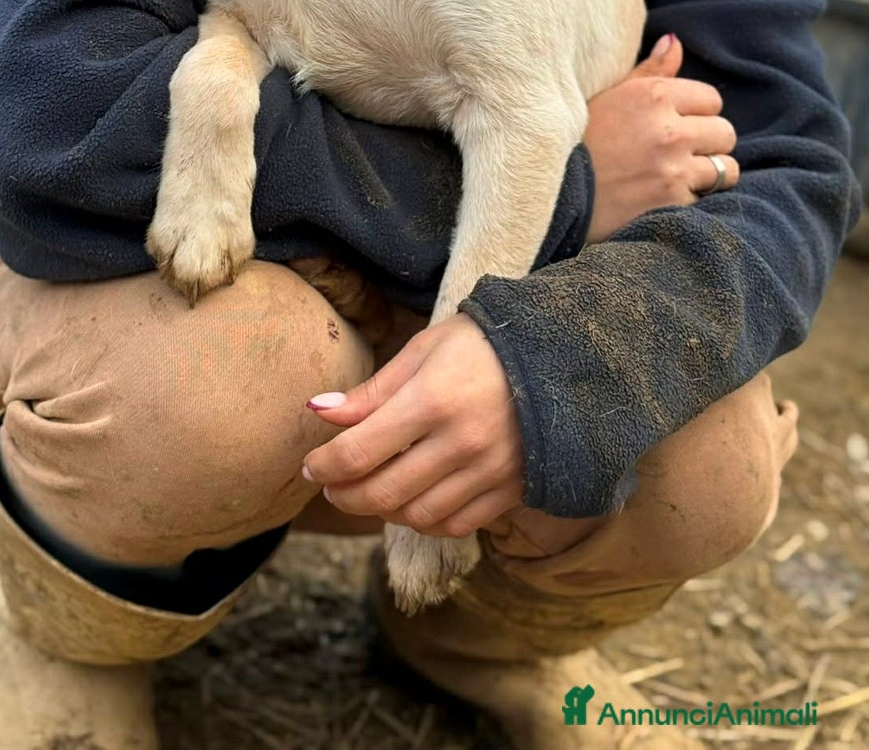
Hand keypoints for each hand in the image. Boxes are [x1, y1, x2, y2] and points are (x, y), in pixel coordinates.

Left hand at [300, 314, 523, 537]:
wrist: (558, 356)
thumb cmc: (480, 344)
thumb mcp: (423, 351)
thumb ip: (372, 391)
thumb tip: (319, 410)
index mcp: (432, 401)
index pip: (359, 452)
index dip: (325, 466)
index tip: (311, 466)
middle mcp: (461, 443)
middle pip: (384, 492)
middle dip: (346, 496)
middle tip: (331, 487)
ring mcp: (489, 471)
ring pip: (418, 516)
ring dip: (383, 511)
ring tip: (369, 491)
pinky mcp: (511, 490)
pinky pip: (456, 525)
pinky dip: (426, 522)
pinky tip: (412, 501)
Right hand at [585, 33, 739, 242]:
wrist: (547, 193)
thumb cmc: (576, 141)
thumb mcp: (608, 96)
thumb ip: (649, 71)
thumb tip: (675, 42)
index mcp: (652, 95)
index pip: (711, 99)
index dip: (695, 114)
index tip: (673, 126)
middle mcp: (667, 129)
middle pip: (725, 133)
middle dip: (707, 144)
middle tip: (677, 154)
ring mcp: (672, 168)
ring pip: (726, 169)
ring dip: (706, 175)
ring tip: (675, 177)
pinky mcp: (671, 203)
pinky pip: (705, 200)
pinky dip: (688, 202)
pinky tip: (660, 199)